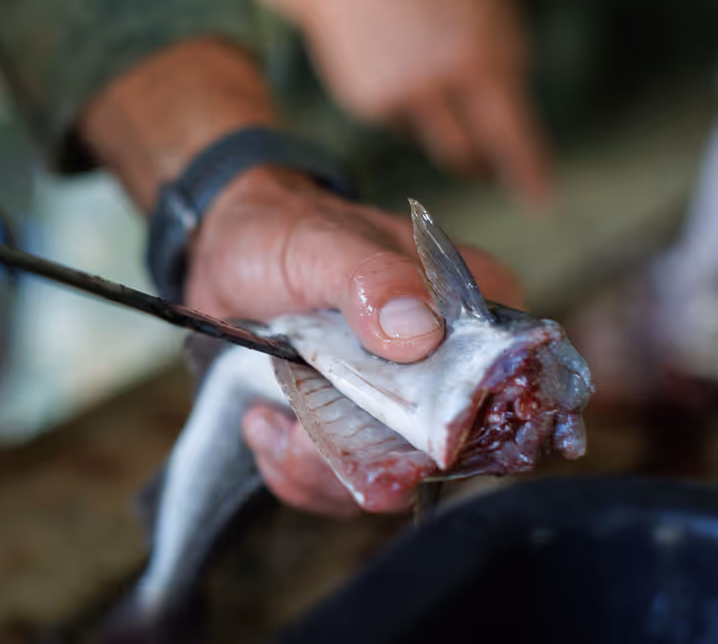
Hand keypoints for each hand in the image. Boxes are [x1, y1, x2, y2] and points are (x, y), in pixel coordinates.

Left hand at [186, 169, 523, 512]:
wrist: (223, 259)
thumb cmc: (285, 236)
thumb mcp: (322, 245)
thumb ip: (372, 280)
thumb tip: (421, 331)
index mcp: (471, 318)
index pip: (500, 397)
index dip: (451, 434)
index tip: (380, 436)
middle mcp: (447, 374)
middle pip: (438, 458)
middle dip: (365, 461)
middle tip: (300, 430)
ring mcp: (400, 413)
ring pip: (385, 482)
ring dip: (317, 467)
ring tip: (270, 418)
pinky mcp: (354, 437)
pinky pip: (339, 487)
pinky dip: (294, 470)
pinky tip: (264, 423)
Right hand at [239, 0, 551, 206]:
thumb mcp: (492, 13)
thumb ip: (507, 66)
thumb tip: (512, 130)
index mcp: (478, 56)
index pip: (510, 131)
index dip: (527, 169)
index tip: (540, 198)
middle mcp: (435, 83)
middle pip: (466, 154)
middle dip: (481, 162)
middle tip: (492, 165)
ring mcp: (396, 96)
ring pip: (433, 140)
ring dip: (444, 126)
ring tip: (436, 84)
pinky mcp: (367, 105)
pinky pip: (401, 125)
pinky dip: (408, 108)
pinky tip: (398, 71)